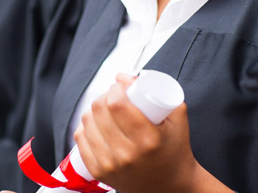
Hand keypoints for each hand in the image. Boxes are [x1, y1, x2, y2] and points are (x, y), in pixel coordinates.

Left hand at [74, 73, 232, 192]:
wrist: (171, 187)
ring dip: (95, 109)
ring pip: (87, 122)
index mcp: (147, 139)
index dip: (115, 88)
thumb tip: (122, 76)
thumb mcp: (177, 117)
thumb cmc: (175, 149)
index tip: (122, 86)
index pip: (117, 104)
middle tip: (115, 96)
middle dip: (106, 95)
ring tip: (107, 109)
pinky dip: (86, 126)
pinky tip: (97, 123)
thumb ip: (159, 91)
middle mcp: (126, 154)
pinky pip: (80, 138)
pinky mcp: (99, 172)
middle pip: (99, 110)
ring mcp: (110, 165)